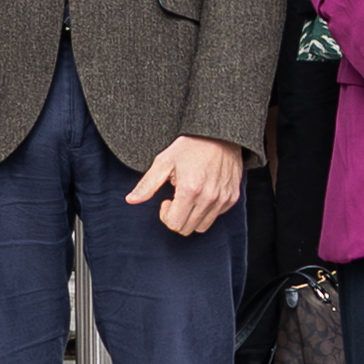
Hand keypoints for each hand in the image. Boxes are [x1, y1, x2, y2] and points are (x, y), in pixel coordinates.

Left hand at [128, 135, 246, 237]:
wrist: (220, 133)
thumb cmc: (191, 145)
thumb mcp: (164, 161)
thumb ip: (147, 184)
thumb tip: (130, 200)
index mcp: (190, 190)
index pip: (174, 224)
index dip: (166, 215)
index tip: (167, 201)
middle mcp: (209, 197)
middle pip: (187, 229)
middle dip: (177, 218)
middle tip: (177, 199)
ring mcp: (223, 199)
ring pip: (202, 226)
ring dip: (192, 217)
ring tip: (189, 197)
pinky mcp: (232, 197)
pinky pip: (216, 216)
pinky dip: (207, 211)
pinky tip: (203, 193)